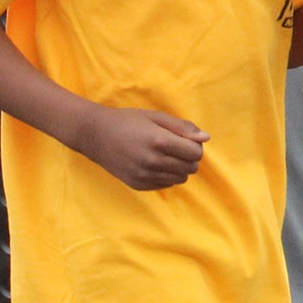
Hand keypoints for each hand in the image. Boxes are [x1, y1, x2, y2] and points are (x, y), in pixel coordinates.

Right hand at [73, 106, 207, 190]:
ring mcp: (145, 176)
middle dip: (189, 157)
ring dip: (179, 167)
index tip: (185, 139)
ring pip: (180, 179)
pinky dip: (166, 175)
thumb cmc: (128, 120)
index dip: (195, 145)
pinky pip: (165, 184)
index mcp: (159, 141)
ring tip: (165, 154)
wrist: (96, 135)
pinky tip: (154, 163)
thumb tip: (206, 138)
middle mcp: (153, 161)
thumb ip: (182, 127)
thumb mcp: (155, 117)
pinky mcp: (138, 185)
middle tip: (176, 146)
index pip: (195, 153)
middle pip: (190, 168)